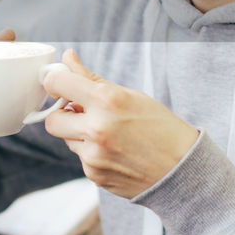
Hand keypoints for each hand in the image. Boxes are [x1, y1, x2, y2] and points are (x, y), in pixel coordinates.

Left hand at [42, 50, 199, 198]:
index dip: (54, 81)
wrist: (182, 171)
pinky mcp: (94, 175)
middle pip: (52, 120)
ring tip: (109, 133)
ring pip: (67, 139)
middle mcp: (96, 129)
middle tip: (80, 111)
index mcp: (108, 101)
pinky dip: (92, 151)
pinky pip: (81, 157)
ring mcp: (93, 156)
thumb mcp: (130, 95)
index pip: (58, 84)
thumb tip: (67, 59)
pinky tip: (116, 151)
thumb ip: (92, 79)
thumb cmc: (162, 128)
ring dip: (79, 133)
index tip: (58, 82)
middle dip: (62, 114)